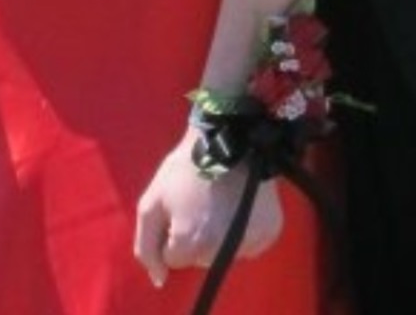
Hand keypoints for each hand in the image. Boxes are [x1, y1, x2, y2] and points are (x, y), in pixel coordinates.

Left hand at [133, 133, 282, 287]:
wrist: (227, 137)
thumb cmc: (185, 167)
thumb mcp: (152, 201)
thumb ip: (146, 245)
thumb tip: (159, 279)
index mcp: (191, 243)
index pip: (174, 259)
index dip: (173, 232)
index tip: (178, 208)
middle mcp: (222, 251)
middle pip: (200, 259)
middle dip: (195, 237)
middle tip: (197, 203)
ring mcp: (249, 243)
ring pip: (224, 254)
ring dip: (218, 237)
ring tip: (217, 202)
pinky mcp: (269, 233)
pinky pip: (248, 245)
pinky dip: (241, 231)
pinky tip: (236, 206)